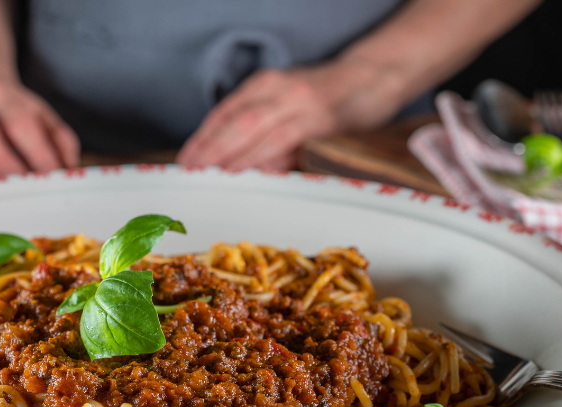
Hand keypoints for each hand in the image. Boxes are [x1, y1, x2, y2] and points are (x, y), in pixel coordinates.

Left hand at [177, 63, 399, 171]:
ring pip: (256, 130)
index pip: (225, 112)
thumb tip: (240, 167)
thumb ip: (265, 133)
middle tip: (192, 171)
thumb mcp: (288, 106)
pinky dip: (266, 156)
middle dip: (210, 149)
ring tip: (214, 175)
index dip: (203, 137)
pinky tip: (253, 171)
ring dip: (233, 156)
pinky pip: (287, 140)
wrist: (374, 77)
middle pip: (234, 122)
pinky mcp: (322, 118)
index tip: (187, 160)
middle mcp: (278, 89)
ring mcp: (300, 102)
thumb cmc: (329, 97)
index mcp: (265, 85)